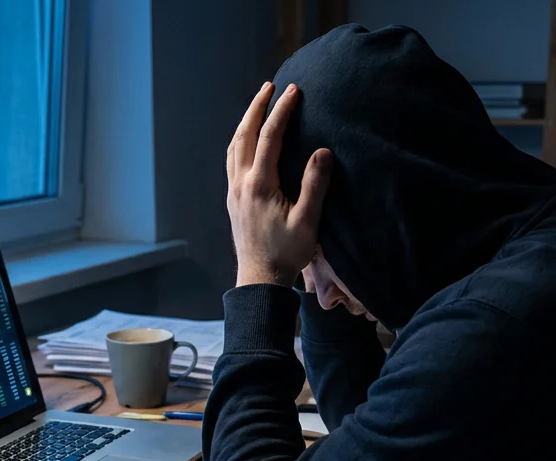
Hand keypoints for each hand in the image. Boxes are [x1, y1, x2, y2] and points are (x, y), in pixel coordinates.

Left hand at [226, 82, 331, 287]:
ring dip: (246, 122)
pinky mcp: (233, 200)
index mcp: (259, 185)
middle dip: (257, 107)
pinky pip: (232, 160)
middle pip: (244, 135)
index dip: (281, 111)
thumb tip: (322, 152)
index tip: (293, 91)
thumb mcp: (307, 222)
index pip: (269, 137)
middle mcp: (241, 184)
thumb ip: (314, 185)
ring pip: (234, 146)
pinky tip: (247, 140)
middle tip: (269, 86)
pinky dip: (240, 141)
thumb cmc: (286, 254)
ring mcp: (233, 191)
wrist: (259, 279)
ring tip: (258, 106)